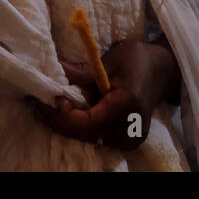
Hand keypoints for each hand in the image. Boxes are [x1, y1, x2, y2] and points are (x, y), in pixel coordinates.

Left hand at [33, 38, 179, 149]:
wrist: (162, 70)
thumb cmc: (138, 59)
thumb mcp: (109, 60)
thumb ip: (81, 73)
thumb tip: (53, 71)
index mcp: (128, 105)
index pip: (88, 122)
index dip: (64, 115)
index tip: (48, 99)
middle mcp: (130, 128)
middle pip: (85, 134)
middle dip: (58, 120)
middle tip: (36, 103)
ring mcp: (130, 137)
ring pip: (88, 137)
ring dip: (65, 124)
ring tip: (44, 106)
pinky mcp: (126, 138)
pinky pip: (96, 135)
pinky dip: (77, 125)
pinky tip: (63, 112)